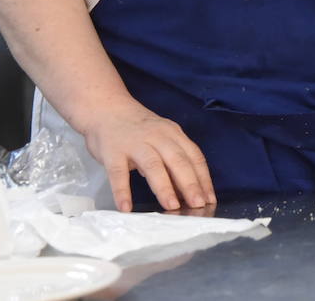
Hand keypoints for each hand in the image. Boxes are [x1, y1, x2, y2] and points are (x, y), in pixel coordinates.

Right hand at [79, 101, 215, 211]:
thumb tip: (186, 191)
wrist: (105, 108)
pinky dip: (122, 191)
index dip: (203, 178)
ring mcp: (135, 143)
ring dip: (164, 187)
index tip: (209, 198)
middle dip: (190, 184)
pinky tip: (126, 207)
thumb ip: (172, 161)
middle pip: (178, 161)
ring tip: (172, 206)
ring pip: (153, 165)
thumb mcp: (160, 139)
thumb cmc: (137, 129)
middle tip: (198, 205)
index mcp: (173, 134)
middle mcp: (157, 137)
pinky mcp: (113, 152)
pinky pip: (118, 173)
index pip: (194, 157)